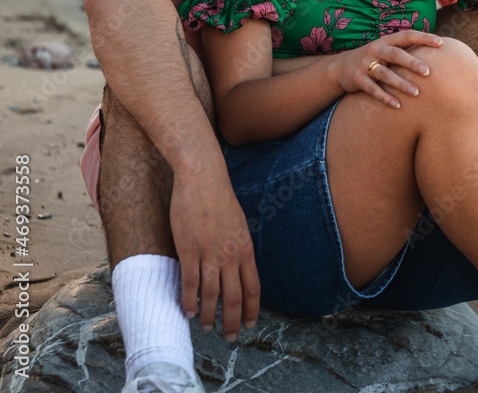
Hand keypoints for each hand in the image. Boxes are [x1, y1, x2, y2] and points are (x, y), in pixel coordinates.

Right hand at [170, 159, 259, 341]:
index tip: (248, 324)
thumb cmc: (219, 198)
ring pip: (211, 295)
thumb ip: (239, 247)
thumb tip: (239, 267)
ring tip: (207, 327)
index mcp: (244, 248)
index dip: (250, 309)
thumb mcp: (238, 223)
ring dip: (209, 315)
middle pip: (233, 298)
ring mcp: (209, 253)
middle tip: (228, 337)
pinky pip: (190, 283)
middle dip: (231, 321)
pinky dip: (189, 301)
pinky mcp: (189, 250)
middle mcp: (230, 254)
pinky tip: (188, 311)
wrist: (202, 177)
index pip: (252, 288)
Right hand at [329, 30, 440, 107]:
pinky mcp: (358, 79)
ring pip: (385, 74)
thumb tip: (437, 48)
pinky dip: (385, 97)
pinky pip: (372, 89)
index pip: (406, 35)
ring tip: (416, 93)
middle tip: (428, 72)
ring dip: (400, 84)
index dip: (423, 38)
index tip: (440, 43)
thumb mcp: (386, 50)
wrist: (341, 67)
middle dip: (412, 62)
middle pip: (395, 54)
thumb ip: (405, 49)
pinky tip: (397, 105)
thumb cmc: (374, 59)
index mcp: (385, 40)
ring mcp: (365, 64)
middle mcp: (375, 50)